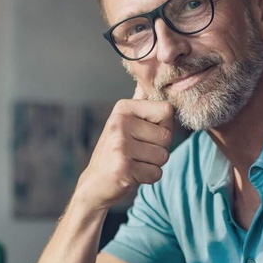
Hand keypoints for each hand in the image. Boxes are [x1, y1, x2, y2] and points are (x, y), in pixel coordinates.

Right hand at [75, 85, 173, 209]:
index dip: (162, 127)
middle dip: (159, 149)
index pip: (167, 110)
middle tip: (137, 152)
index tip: (144, 134)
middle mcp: (120, 122)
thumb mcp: (124, 123)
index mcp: (123, 108)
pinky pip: (156, 173)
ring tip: (134, 162)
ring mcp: (120, 145)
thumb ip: (138, 103)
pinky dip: (147, 178)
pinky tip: (131, 174)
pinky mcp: (123, 167)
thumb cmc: (116, 152)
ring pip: (163, 156)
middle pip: (167, 136)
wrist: (95, 184)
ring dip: (153, 164)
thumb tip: (145, 78)